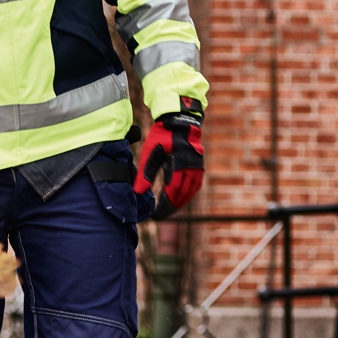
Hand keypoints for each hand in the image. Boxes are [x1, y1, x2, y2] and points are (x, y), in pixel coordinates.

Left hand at [134, 100, 204, 217]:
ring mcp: (197, 168)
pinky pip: (194, 186)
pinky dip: (187, 195)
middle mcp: (191, 169)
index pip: (171, 193)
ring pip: (189, 192)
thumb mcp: (150, 152)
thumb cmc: (163, 135)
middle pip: (181, 196)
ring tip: (169, 211)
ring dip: (179, 203)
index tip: (155, 216)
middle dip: (170, 208)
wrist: (180, 121)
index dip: (163, 207)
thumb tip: (138, 192)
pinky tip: (179, 199)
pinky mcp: (199, 166)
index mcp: (178, 166)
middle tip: (160, 216)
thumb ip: (145, 173)